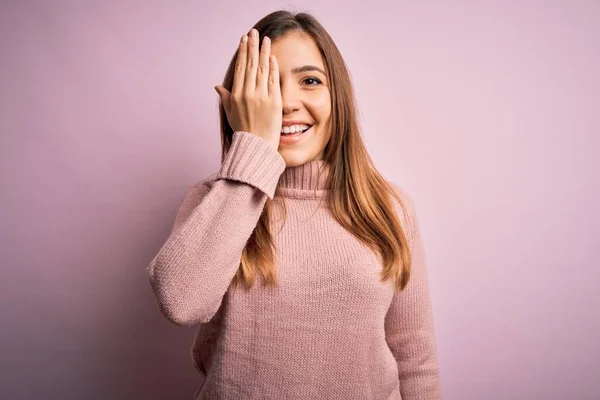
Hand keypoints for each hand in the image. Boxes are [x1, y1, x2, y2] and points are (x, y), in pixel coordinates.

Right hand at [215, 28, 281, 150]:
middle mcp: (248, 93)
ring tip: (266, 39)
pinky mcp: (274, 102)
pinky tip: (272, 57)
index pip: (240, 67)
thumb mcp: (230, 113)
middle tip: (254, 32)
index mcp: (236, 94)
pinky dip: (273, 68)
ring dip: (264, 52)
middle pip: (251, 64)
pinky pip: (273, 81)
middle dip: (252, 46)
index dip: (243, 52)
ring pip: (262, 69)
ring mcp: (261, 97)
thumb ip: (226, 97)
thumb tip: (217, 86)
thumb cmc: (243, 131)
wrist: (256, 146)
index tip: (244, 40)